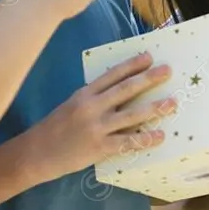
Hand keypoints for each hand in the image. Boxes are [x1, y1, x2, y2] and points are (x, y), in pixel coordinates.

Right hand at [30, 51, 175, 180]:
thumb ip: (93, 97)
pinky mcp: (100, 148)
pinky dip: (145, 139)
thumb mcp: (71, 104)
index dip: (132, 65)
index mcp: (84, 93)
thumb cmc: (56, 128)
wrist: (36, 153)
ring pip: (131, 115)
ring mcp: (97, 127)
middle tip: (167, 71)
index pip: (112, 74)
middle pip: (125, 89)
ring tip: (172, 102)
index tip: (149, 57)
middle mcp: (92, 107)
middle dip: (148, 79)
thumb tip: (120, 91)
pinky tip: (160, 136)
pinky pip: (128, 142)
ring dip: (154, 108)